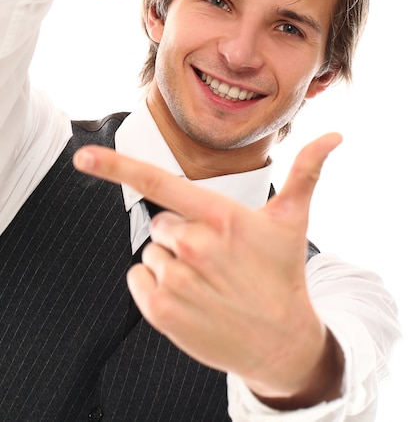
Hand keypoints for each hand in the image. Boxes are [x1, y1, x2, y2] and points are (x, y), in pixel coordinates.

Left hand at [73, 133, 343, 404]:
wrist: (280, 340)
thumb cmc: (283, 272)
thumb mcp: (292, 220)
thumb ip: (307, 171)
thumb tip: (338, 136)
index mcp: (219, 216)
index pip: (158, 182)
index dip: (115, 166)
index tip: (81, 155)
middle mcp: (193, 246)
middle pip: (161, 223)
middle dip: (182, 234)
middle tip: (217, 257)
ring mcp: (175, 280)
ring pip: (151, 251)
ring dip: (172, 261)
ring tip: (207, 280)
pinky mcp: (161, 311)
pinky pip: (138, 277)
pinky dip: (154, 283)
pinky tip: (190, 296)